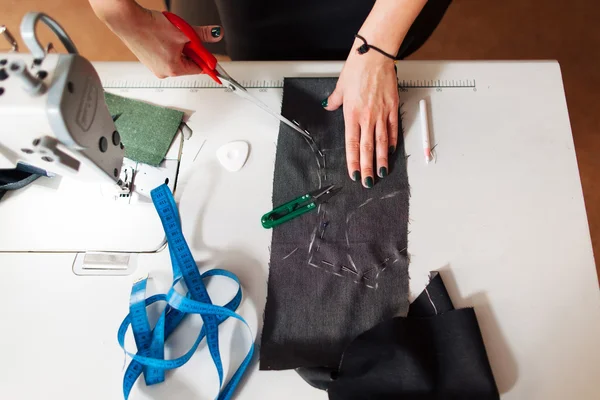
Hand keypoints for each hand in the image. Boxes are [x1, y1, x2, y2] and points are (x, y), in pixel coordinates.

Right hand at [98, 4, 222, 77]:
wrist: (127, 20)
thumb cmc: (150, 27)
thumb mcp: (183, 31)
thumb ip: (202, 35)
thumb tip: (217, 34)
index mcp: (174, 70)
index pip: (199, 68)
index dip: (205, 59)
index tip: (209, 55)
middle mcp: (164, 73)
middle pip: (187, 63)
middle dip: (190, 50)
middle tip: (185, 37)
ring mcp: (155, 67)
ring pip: (176, 58)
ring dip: (178, 47)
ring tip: (169, 36)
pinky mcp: (148, 61)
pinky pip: (165, 55)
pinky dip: (168, 47)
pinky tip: (162, 37)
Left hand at [324, 43, 398, 187]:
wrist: (374, 56)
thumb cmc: (357, 69)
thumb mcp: (340, 86)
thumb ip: (335, 100)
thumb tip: (329, 105)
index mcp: (351, 114)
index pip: (352, 144)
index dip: (353, 161)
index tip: (354, 173)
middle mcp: (366, 117)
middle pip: (367, 148)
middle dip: (367, 168)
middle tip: (367, 182)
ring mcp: (381, 113)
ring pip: (381, 142)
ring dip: (381, 160)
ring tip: (381, 173)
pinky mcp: (392, 107)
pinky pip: (393, 129)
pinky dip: (392, 141)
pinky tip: (391, 152)